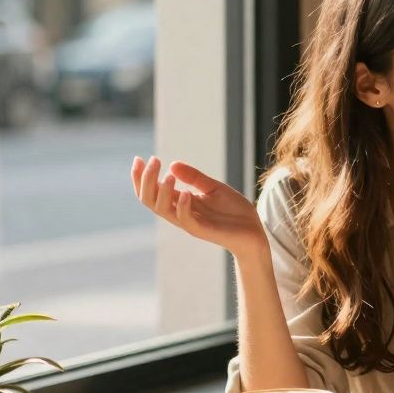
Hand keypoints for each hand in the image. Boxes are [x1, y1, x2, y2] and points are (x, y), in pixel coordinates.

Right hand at [131, 156, 266, 257]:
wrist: (255, 233)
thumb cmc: (234, 212)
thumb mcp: (214, 188)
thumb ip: (195, 178)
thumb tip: (172, 164)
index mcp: (181, 203)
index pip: (152, 192)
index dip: (141, 177)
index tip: (138, 159)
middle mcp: (181, 213)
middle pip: (150, 200)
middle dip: (146, 180)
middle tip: (153, 160)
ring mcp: (191, 223)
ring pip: (163, 210)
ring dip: (161, 191)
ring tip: (167, 175)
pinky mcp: (204, 231)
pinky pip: (186, 221)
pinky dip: (182, 206)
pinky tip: (185, 192)